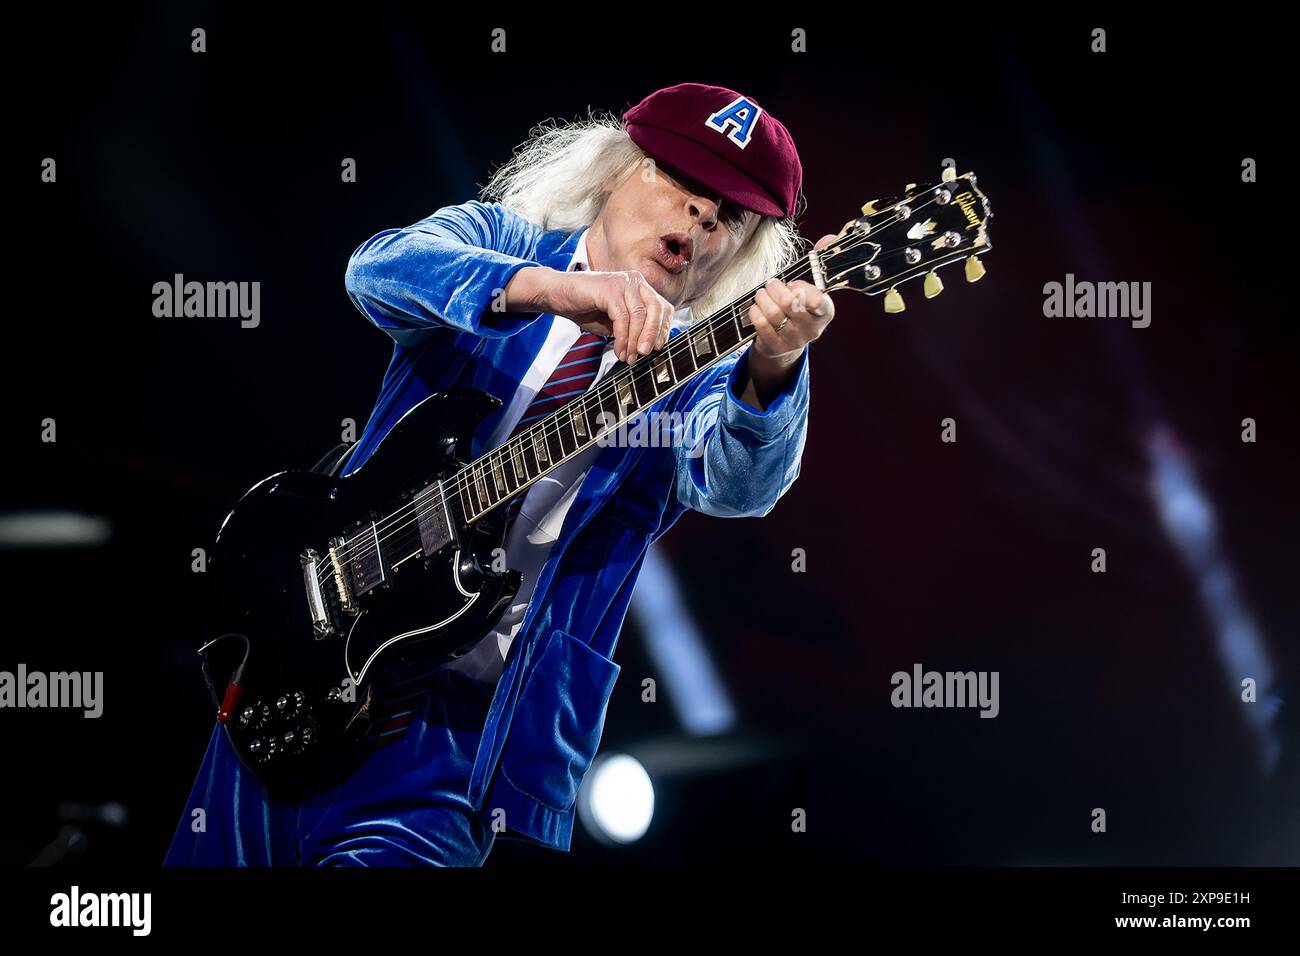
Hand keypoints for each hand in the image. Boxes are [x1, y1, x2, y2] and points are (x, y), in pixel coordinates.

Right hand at [504, 267, 672, 364]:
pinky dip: (622, 337)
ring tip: (629, 358)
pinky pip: (622, 317)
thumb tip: (648, 348)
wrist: (557, 294)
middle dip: (653, 335)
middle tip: (646, 354)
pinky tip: (618, 350)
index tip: (657, 348)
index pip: (663, 307)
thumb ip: (633, 329)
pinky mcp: (609, 288)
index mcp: (640, 287)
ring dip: (635, 340)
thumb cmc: (586, 308)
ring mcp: (623, 282)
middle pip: (657, 308)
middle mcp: (635, 281)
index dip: (664, 329)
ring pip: (640, 315)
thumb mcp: (616, 321)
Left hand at [747, 233, 837, 361]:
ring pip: (773, 313)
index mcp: (825, 311)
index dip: (801, 288)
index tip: (794, 284)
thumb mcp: (811, 287)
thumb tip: (829, 238)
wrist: (785, 343)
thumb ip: (819, 262)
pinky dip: (755, 312)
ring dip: (763, 298)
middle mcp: (813, 329)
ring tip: (761, 294)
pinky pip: (761, 324)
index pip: (818, 300)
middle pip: (790, 303)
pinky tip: (756, 308)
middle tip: (770, 284)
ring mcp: (794, 340)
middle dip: (775, 288)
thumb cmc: (798, 307)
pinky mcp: (776, 348)